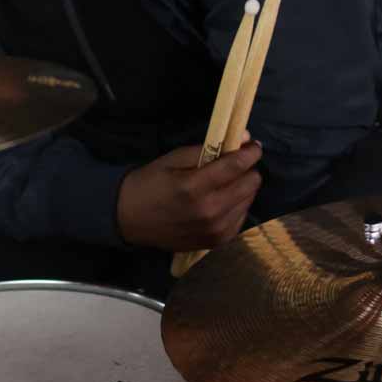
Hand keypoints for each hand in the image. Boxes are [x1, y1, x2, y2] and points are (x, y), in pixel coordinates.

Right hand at [116, 140, 262, 250]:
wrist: (128, 219)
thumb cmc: (149, 183)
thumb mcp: (173, 158)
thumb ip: (208, 149)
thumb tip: (242, 139)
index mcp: (194, 187)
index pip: (236, 166)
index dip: (250, 152)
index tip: (253, 145)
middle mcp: (209, 211)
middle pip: (249, 184)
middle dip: (248, 169)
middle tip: (238, 162)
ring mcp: (214, 230)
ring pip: (249, 201)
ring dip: (244, 187)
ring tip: (229, 181)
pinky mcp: (216, 242)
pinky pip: (241, 219)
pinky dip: (238, 206)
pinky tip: (224, 199)